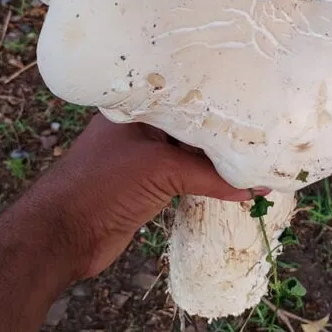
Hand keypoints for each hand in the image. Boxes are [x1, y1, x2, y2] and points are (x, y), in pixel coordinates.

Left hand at [38, 115, 266, 279]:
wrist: (61, 235)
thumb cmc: (102, 186)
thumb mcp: (160, 168)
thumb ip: (209, 175)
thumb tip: (256, 185)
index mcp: (136, 108)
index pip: (187, 97)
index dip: (220, 104)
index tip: (258, 108)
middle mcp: (139, 129)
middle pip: (192, 128)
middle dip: (225, 136)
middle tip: (269, 136)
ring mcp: (141, 159)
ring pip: (189, 155)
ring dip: (218, 163)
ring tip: (260, 161)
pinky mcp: (145, 188)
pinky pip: (185, 180)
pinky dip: (208, 185)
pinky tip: (236, 188)